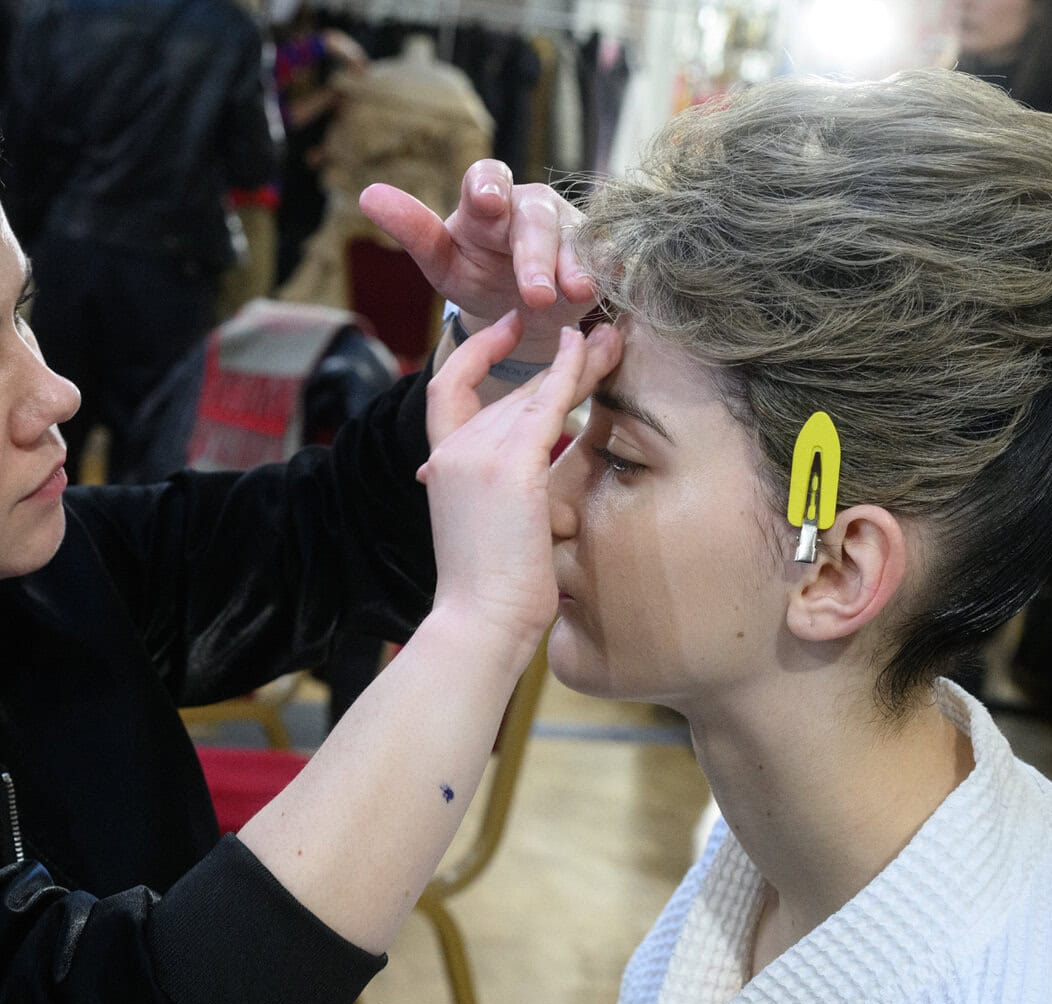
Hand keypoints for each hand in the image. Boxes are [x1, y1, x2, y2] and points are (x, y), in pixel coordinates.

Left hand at [361, 159, 595, 364]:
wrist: (521, 309)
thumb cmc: (477, 274)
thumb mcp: (441, 261)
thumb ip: (414, 231)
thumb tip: (368, 194)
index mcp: (487, 202)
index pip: (486, 179)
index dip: (487, 186)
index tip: (485, 202)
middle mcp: (530, 207)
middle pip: (535, 219)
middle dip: (535, 254)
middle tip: (536, 292)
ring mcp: (570, 229)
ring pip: (575, 240)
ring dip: (576, 265)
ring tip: (577, 292)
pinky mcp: (598, 254)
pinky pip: (608, 255)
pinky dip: (612, 267)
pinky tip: (617, 278)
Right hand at [417, 312, 621, 650]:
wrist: (478, 624)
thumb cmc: (490, 596)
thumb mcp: (487, 532)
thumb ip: (501, 497)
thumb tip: (534, 488)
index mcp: (442, 468)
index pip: (446, 391)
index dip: (474, 354)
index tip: (503, 331)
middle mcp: (453, 451)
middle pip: (508, 392)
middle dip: (553, 364)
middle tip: (594, 333)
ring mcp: (478, 455)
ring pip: (532, 392)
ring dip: (575, 360)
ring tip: (610, 336)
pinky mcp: (513, 466)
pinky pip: (548, 403)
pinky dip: (570, 370)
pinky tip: (588, 348)